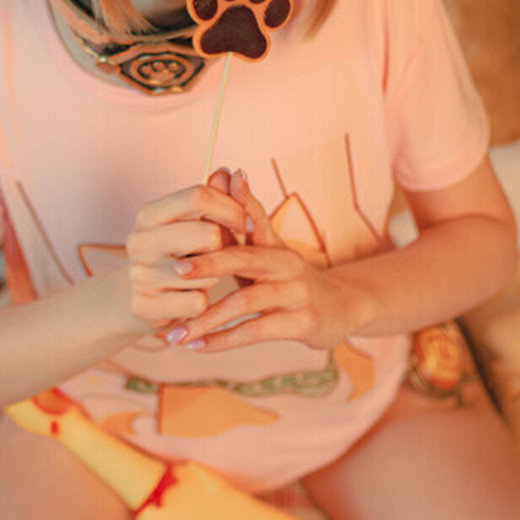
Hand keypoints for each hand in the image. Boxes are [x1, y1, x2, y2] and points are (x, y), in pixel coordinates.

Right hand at [125, 170, 245, 331]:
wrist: (140, 300)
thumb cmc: (176, 255)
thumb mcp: (191, 224)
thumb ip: (215, 199)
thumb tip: (233, 172)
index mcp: (148, 214)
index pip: (198, 196)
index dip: (231, 207)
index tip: (246, 223)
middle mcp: (139, 241)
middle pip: (209, 234)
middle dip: (225, 246)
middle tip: (222, 254)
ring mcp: (139, 275)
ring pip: (206, 273)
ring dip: (213, 278)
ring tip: (197, 279)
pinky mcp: (144, 306)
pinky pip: (197, 303)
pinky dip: (202, 303)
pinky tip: (188, 300)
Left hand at [165, 170, 361, 353]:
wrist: (343, 307)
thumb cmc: (291, 276)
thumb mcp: (270, 246)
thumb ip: (245, 215)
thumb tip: (227, 171)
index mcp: (274, 242)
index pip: (245, 222)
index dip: (218, 218)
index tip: (184, 220)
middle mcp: (287, 263)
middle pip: (244, 258)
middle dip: (208, 264)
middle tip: (175, 270)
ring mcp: (296, 293)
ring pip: (246, 302)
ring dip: (208, 317)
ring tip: (176, 333)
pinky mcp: (302, 322)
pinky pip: (258, 331)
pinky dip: (226, 340)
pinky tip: (200, 347)